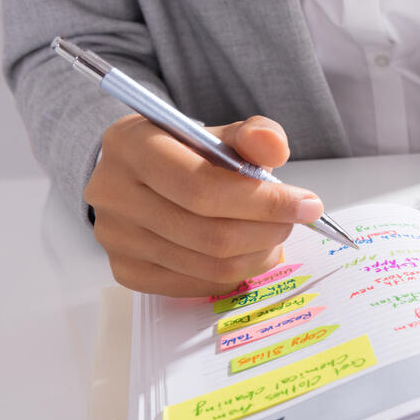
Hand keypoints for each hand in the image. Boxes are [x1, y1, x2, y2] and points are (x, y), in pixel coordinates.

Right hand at [84, 114, 322, 296]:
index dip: (263, 202)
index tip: (308, 204)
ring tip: (274, 236)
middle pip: (209, 233)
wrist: (144, 178)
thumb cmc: (188, 154)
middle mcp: (112, 193)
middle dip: (267, 230)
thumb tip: (274, 146)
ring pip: (208, 265)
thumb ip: (253, 136)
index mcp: (130, 144)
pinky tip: (245, 252)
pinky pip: (196, 285)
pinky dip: (233, 273)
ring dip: (257, 255)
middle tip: (294, 222)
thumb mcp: (220, 134)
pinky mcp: (126, 271)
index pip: (202, 186)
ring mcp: (115, 238)